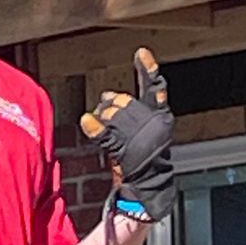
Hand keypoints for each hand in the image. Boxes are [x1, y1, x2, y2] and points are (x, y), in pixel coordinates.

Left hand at [79, 48, 175, 221]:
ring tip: (100, 130)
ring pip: (116, 115)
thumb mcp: (129, 134)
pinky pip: (109, 136)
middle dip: (111, 106)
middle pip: (126, 102)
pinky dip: (96, 128)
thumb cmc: (137, 160)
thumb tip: (103, 98)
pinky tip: (86, 122)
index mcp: (159, 118)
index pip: (154, 89)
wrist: (146, 192)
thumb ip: (120, 114)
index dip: (148, 70)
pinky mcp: (131, 154)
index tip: (141, 52)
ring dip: (103, 120)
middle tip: (105, 118)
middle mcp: (155, 127)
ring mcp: (144, 140)